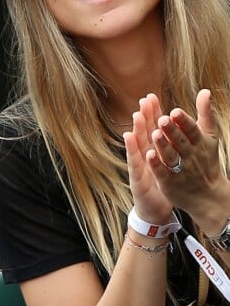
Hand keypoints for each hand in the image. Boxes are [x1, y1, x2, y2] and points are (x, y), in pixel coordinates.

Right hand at [123, 93, 172, 223]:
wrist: (155, 209)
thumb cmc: (162, 184)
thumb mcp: (168, 164)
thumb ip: (170, 146)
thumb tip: (175, 128)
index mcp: (153, 151)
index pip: (152, 129)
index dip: (151, 113)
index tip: (152, 97)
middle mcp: (143, 156)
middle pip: (143, 133)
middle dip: (143, 116)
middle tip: (144, 100)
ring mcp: (138, 166)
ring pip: (137, 145)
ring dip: (136, 130)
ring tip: (137, 115)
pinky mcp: (136, 178)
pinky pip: (136, 163)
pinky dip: (133, 151)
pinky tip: (131, 140)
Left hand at [145, 89, 224, 219]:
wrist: (208, 195)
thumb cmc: (205, 160)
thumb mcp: (209, 137)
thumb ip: (205, 115)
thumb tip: (204, 91)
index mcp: (200, 143)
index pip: (192, 130)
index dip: (184, 121)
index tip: (175, 111)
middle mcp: (191, 155)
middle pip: (180, 142)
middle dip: (171, 131)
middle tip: (162, 119)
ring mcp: (180, 169)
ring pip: (171, 156)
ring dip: (163, 145)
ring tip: (154, 134)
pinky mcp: (170, 182)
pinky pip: (163, 172)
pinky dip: (156, 164)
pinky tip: (149, 155)